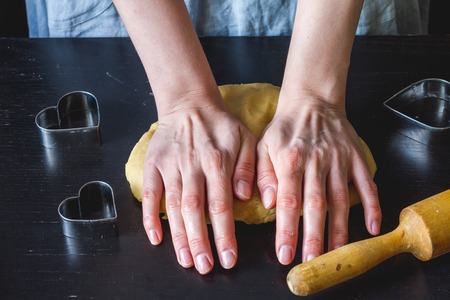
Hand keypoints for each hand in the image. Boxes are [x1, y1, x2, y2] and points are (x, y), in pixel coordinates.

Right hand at [141, 99, 255, 274]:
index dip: (224, 235)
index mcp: (218, 162)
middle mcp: (193, 167)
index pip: (221, 206)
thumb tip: (244, 196)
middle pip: (196, 211)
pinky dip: (151, 217)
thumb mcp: (246, 139)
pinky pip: (150, 194)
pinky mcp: (153, 166)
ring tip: (186, 260)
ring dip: (179, 236)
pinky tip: (156, 238)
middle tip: (205, 267)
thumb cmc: (220, 125)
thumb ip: (248, 168)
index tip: (228, 258)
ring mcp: (170, 167)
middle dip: (200, 242)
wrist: (189, 105)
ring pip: (174, 207)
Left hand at [256, 94, 380, 263]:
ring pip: (340, 199)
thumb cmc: (284, 127)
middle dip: (313, 236)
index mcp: (289, 160)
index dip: (287, 230)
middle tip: (311, 261)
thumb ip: (263, 174)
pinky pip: (365, 183)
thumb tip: (267, 203)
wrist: (311, 101)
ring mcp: (339, 159)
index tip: (285, 253)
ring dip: (340, 229)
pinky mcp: (355, 157)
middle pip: (316, 205)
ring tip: (336, 253)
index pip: (287, 201)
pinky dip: (371, 205)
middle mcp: (316, 161)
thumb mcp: (263, 144)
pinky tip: (372, 226)